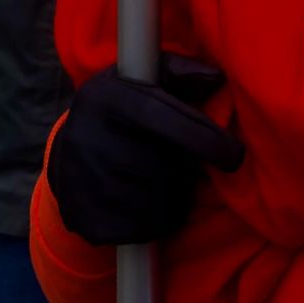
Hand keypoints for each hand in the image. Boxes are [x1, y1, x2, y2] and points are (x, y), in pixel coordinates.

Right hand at [47, 53, 243, 245]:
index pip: (160, 118)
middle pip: (164, 167)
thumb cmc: (122, 110)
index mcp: (106, 98)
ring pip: (158, 202)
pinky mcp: (85, 220)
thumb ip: (180, 72)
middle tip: (185, 164)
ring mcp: (82, 183)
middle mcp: (88, 139)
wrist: (68, 153)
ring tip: (166, 180)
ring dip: (177, 195)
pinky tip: (151, 202)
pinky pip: (144, 230)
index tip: (235, 156)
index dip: (203, 137)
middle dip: (187, 169)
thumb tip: (216, 77)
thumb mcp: (143, 78)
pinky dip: (160, 220)